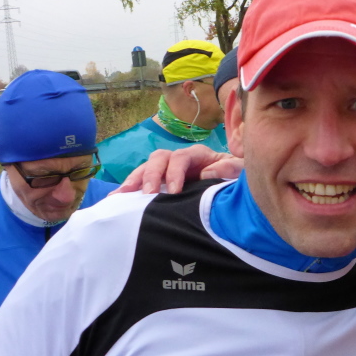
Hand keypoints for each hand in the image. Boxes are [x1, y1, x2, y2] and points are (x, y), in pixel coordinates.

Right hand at [111, 145, 243, 194]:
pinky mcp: (162, 182)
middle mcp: (180, 159)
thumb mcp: (239, 170)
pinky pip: (143, 182)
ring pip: (147, 168)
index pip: (181, 157)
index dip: (175, 172)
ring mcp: (169, 170)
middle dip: (151, 175)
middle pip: (159, 159)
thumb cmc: (236, 176)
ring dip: (134, 181)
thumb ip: (229, 168)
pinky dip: (129, 190)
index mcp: (198, 155)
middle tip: (148, 194)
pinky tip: (116, 201)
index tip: (173, 191)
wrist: (235, 187)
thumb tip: (207, 173)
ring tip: (121, 197)